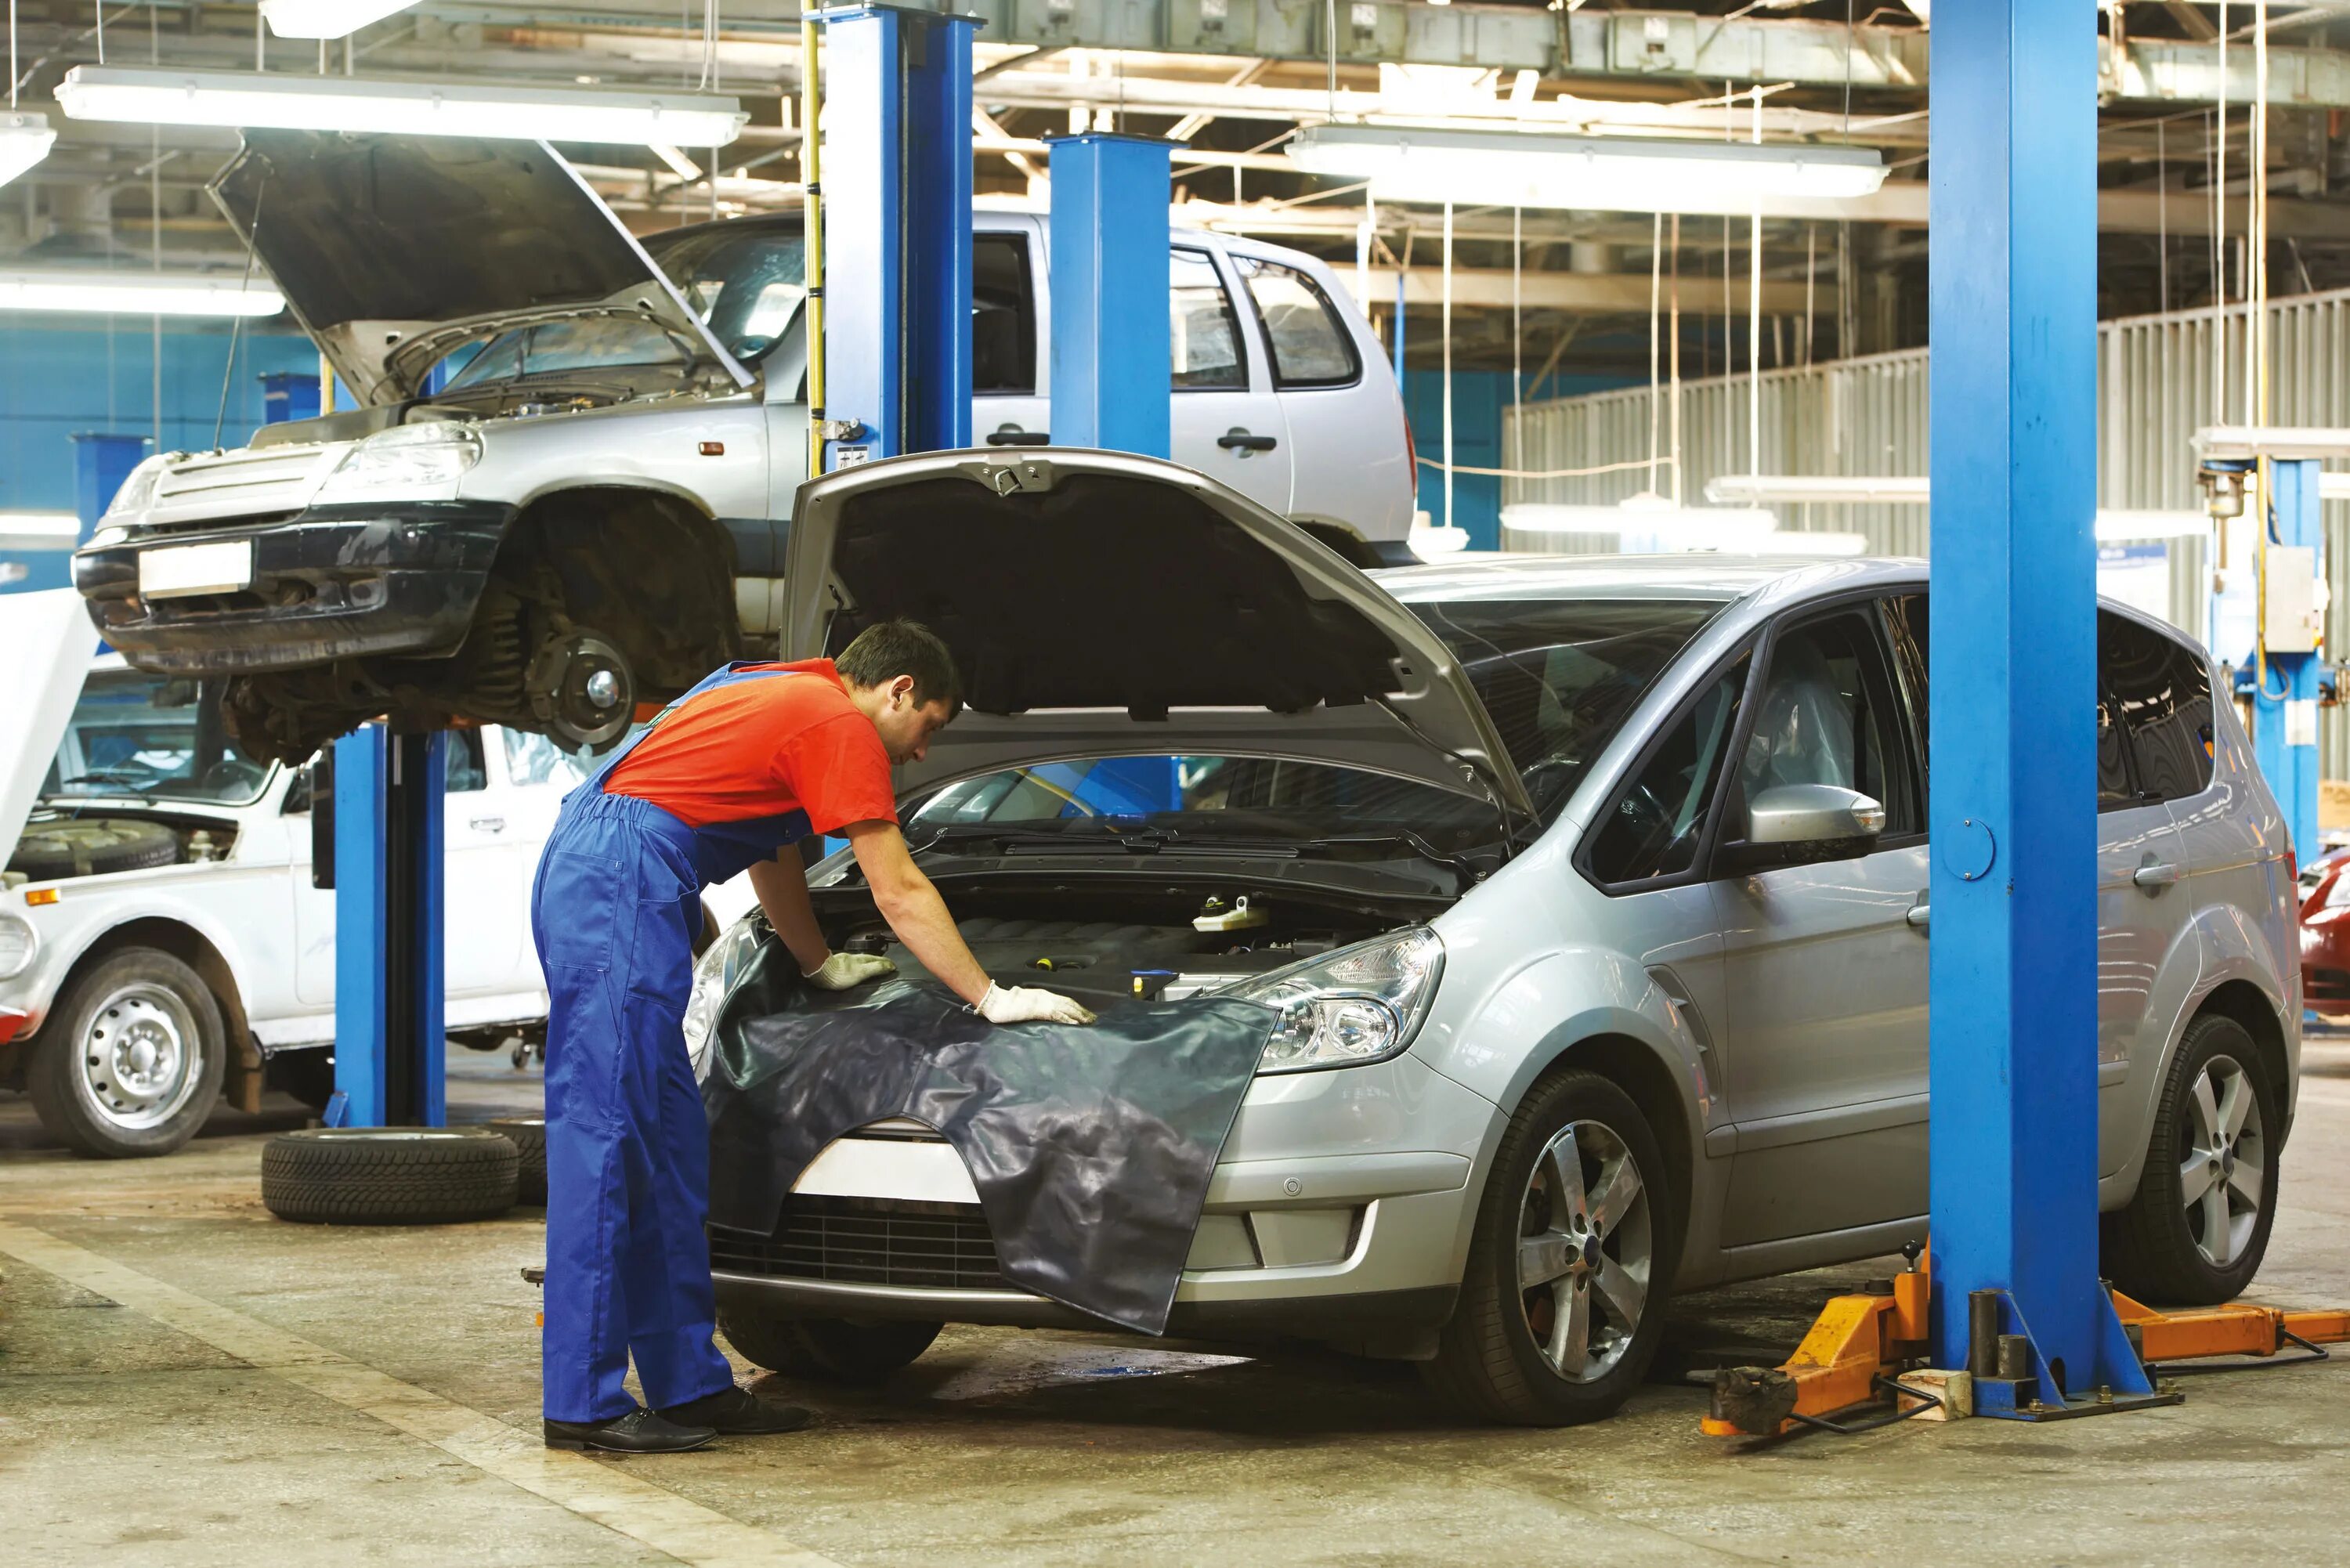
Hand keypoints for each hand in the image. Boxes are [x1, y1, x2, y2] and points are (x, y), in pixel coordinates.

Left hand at [801, 951, 896, 990]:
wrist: (820, 972)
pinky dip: (858, 964)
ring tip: (873, 965)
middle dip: (878, 961)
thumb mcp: (862, 972)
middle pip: (869, 958)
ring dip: (868, 962)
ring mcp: (844, 960)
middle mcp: (854, 958)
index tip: (894, 966)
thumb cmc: (842, 975)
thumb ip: (875, 969)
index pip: (877, 959)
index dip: (886, 963)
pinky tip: (855, 967)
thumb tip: (890, 965)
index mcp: (861, 959)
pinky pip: (851, 963)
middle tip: (886, 964)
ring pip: (860, 960)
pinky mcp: (836, 964)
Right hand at [977, 982, 1096, 1025]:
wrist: (996, 1002)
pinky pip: (1057, 1015)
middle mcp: (1046, 996)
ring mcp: (1043, 1002)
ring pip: (1066, 1008)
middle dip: (1082, 1012)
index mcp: (1043, 995)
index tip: (1085, 1015)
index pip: (1065, 1001)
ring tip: (1089, 1023)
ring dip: (1079, 1016)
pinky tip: (1075, 1025)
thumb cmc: (1006, 1004)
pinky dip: (1067, 1019)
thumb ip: (1035, 1009)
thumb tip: (1043, 1016)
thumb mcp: (1025, 1005)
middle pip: (1069, 1003)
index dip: (1076, 1007)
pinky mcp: (1038, 1010)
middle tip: (1093, 1020)